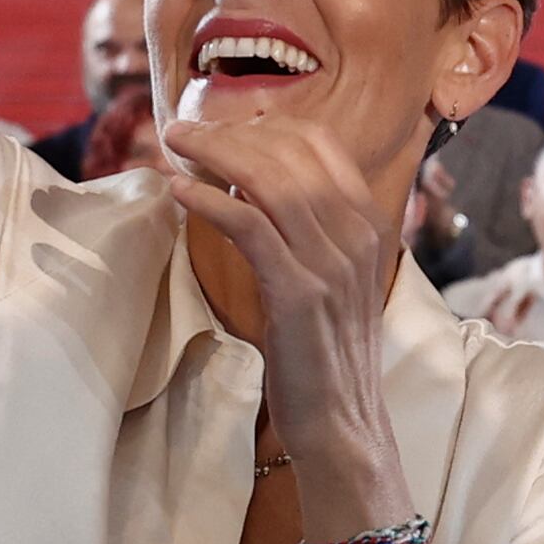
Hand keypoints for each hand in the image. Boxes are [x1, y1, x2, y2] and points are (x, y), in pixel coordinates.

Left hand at [160, 119, 411, 530]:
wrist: (342, 420)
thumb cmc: (324, 351)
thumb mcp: (331, 277)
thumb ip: (309, 229)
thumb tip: (256, 185)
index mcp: (369, 223)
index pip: (321, 143)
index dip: (266, 123)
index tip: (223, 125)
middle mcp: (356, 233)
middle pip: (290, 152)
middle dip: (229, 130)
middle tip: (182, 129)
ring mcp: (331, 262)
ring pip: (269, 180)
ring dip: (213, 153)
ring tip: (174, 145)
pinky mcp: (299, 292)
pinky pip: (250, 226)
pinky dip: (211, 200)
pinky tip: (180, 191)